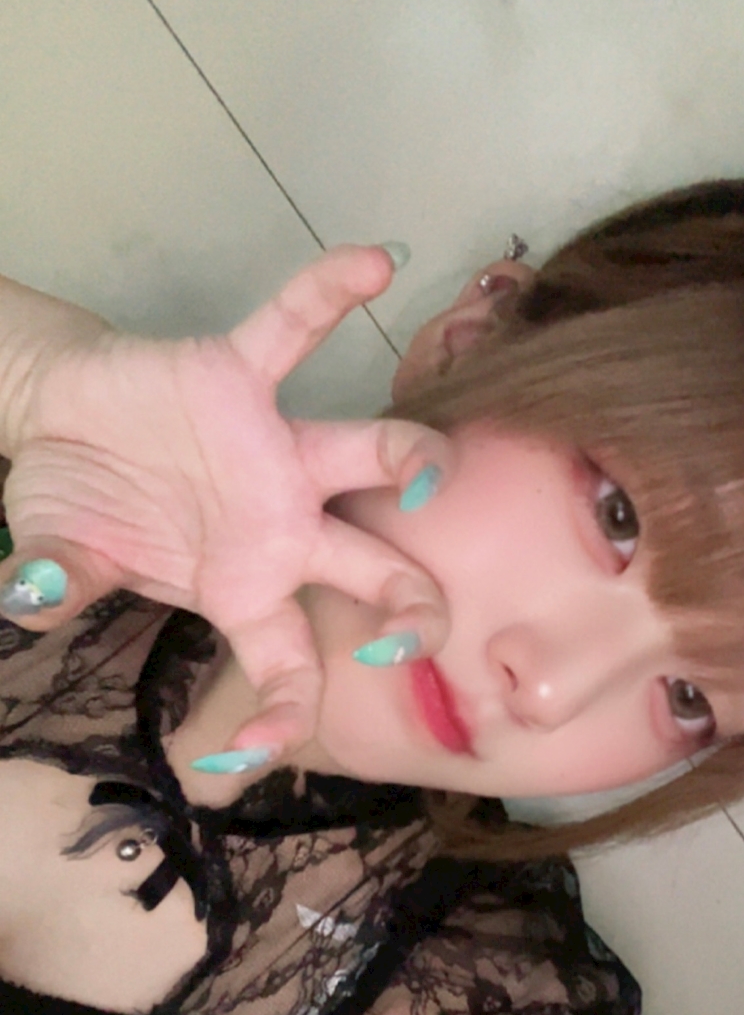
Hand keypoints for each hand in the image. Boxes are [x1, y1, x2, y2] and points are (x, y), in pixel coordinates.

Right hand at [0, 247, 449, 756]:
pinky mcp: (241, 375)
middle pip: (373, 572)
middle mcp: (282, 528)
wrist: (57, 419)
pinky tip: (375, 261)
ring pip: (368, 455)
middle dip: (410, 608)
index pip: (289, 669)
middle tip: (420, 634)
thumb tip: (32, 597)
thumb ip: (63, 582)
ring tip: (432, 469)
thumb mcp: (65, 557)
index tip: (249, 753)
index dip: (280, 716)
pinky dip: (326, 292)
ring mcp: (273, 453)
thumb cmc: (81, 504)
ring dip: (408, 461)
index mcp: (244, 590)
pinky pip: (292, 326)